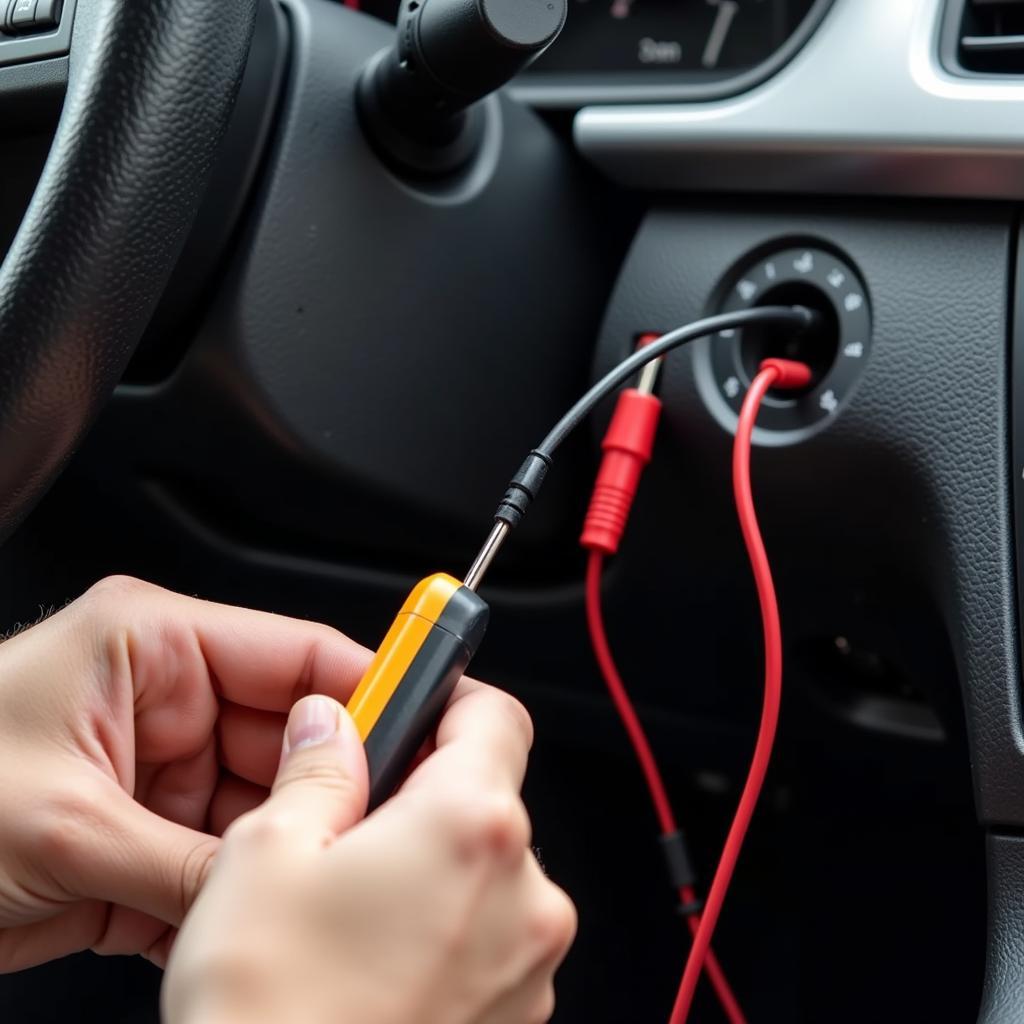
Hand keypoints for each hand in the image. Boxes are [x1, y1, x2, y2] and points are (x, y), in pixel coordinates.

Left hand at [0, 576, 373, 971]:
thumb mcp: (65, 826)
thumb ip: (197, 856)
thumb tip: (290, 875)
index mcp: (151, 644)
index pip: (296, 651)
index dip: (370, 687)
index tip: (432, 723)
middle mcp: (163, 700)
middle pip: (289, 739)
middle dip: (325, 795)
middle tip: (367, 841)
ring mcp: (155, 772)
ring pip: (261, 811)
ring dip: (276, 857)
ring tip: (301, 892)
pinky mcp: (140, 835)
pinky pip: (218, 863)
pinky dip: (230, 898)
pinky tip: (238, 923)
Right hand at [163, 687, 576, 1023]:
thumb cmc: (269, 1016)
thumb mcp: (266, 855)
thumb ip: (318, 768)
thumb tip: (330, 725)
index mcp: (472, 827)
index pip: (495, 712)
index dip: (446, 696)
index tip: (409, 701)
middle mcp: (525, 894)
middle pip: (487, 795)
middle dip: (423, 792)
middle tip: (352, 815)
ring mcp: (529, 966)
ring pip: (485, 872)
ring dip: (431, 867)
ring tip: (350, 907)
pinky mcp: (517, 1019)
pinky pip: (487, 939)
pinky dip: (443, 929)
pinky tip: (373, 960)